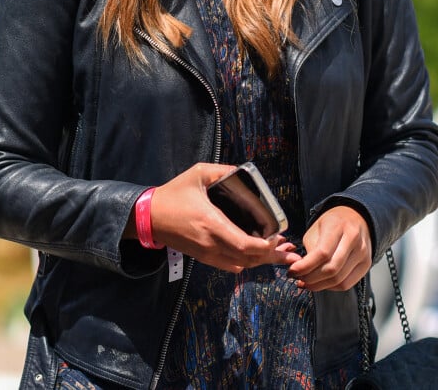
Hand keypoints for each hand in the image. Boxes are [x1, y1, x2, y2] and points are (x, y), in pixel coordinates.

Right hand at [149, 163, 295, 272]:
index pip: (245, 244)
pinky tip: (256, 256)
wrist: (149, 217)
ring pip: (241, 265)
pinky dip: (246, 262)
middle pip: (248, 259)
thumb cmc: (173, 194)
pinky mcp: (203, 257)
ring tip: (279, 254)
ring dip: (261, 261)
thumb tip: (243, 171)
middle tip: (288, 250)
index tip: (278, 237)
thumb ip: (223, 171)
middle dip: (271, 256)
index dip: (266, 246)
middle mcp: (211, 244)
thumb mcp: (198, 174)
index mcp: (212, 224)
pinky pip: (229, 265)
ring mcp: (207, 254)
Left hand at [286, 205, 371, 290]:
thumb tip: (302, 270)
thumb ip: (310, 248)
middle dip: (311, 278)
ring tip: (307, 283)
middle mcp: (354, 240)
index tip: (292, 271)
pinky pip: (347, 284)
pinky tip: (321, 283)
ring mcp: (363, 253)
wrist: (356, 217)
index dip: (305, 266)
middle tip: (298, 279)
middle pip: (332, 269)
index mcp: (339, 226)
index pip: (322, 252)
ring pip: (339, 280)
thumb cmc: (333, 223)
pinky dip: (331, 287)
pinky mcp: (366, 265)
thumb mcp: (316, 227)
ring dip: (319, 286)